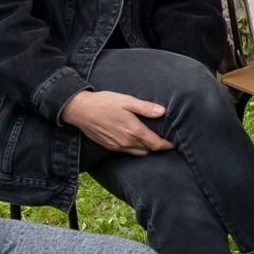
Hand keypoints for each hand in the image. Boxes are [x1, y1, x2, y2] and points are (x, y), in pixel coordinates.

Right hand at [60, 90, 174, 155]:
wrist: (80, 110)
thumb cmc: (104, 103)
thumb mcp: (126, 101)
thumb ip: (145, 108)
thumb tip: (162, 111)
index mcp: (134, 131)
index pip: (156, 144)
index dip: (167, 145)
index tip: (174, 144)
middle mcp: (126, 142)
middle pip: (148, 150)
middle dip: (158, 147)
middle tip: (164, 141)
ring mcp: (117, 146)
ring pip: (138, 153)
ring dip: (146, 149)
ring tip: (151, 141)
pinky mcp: (109, 147)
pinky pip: (126, 152)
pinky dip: (134, 149)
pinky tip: (134, 140)